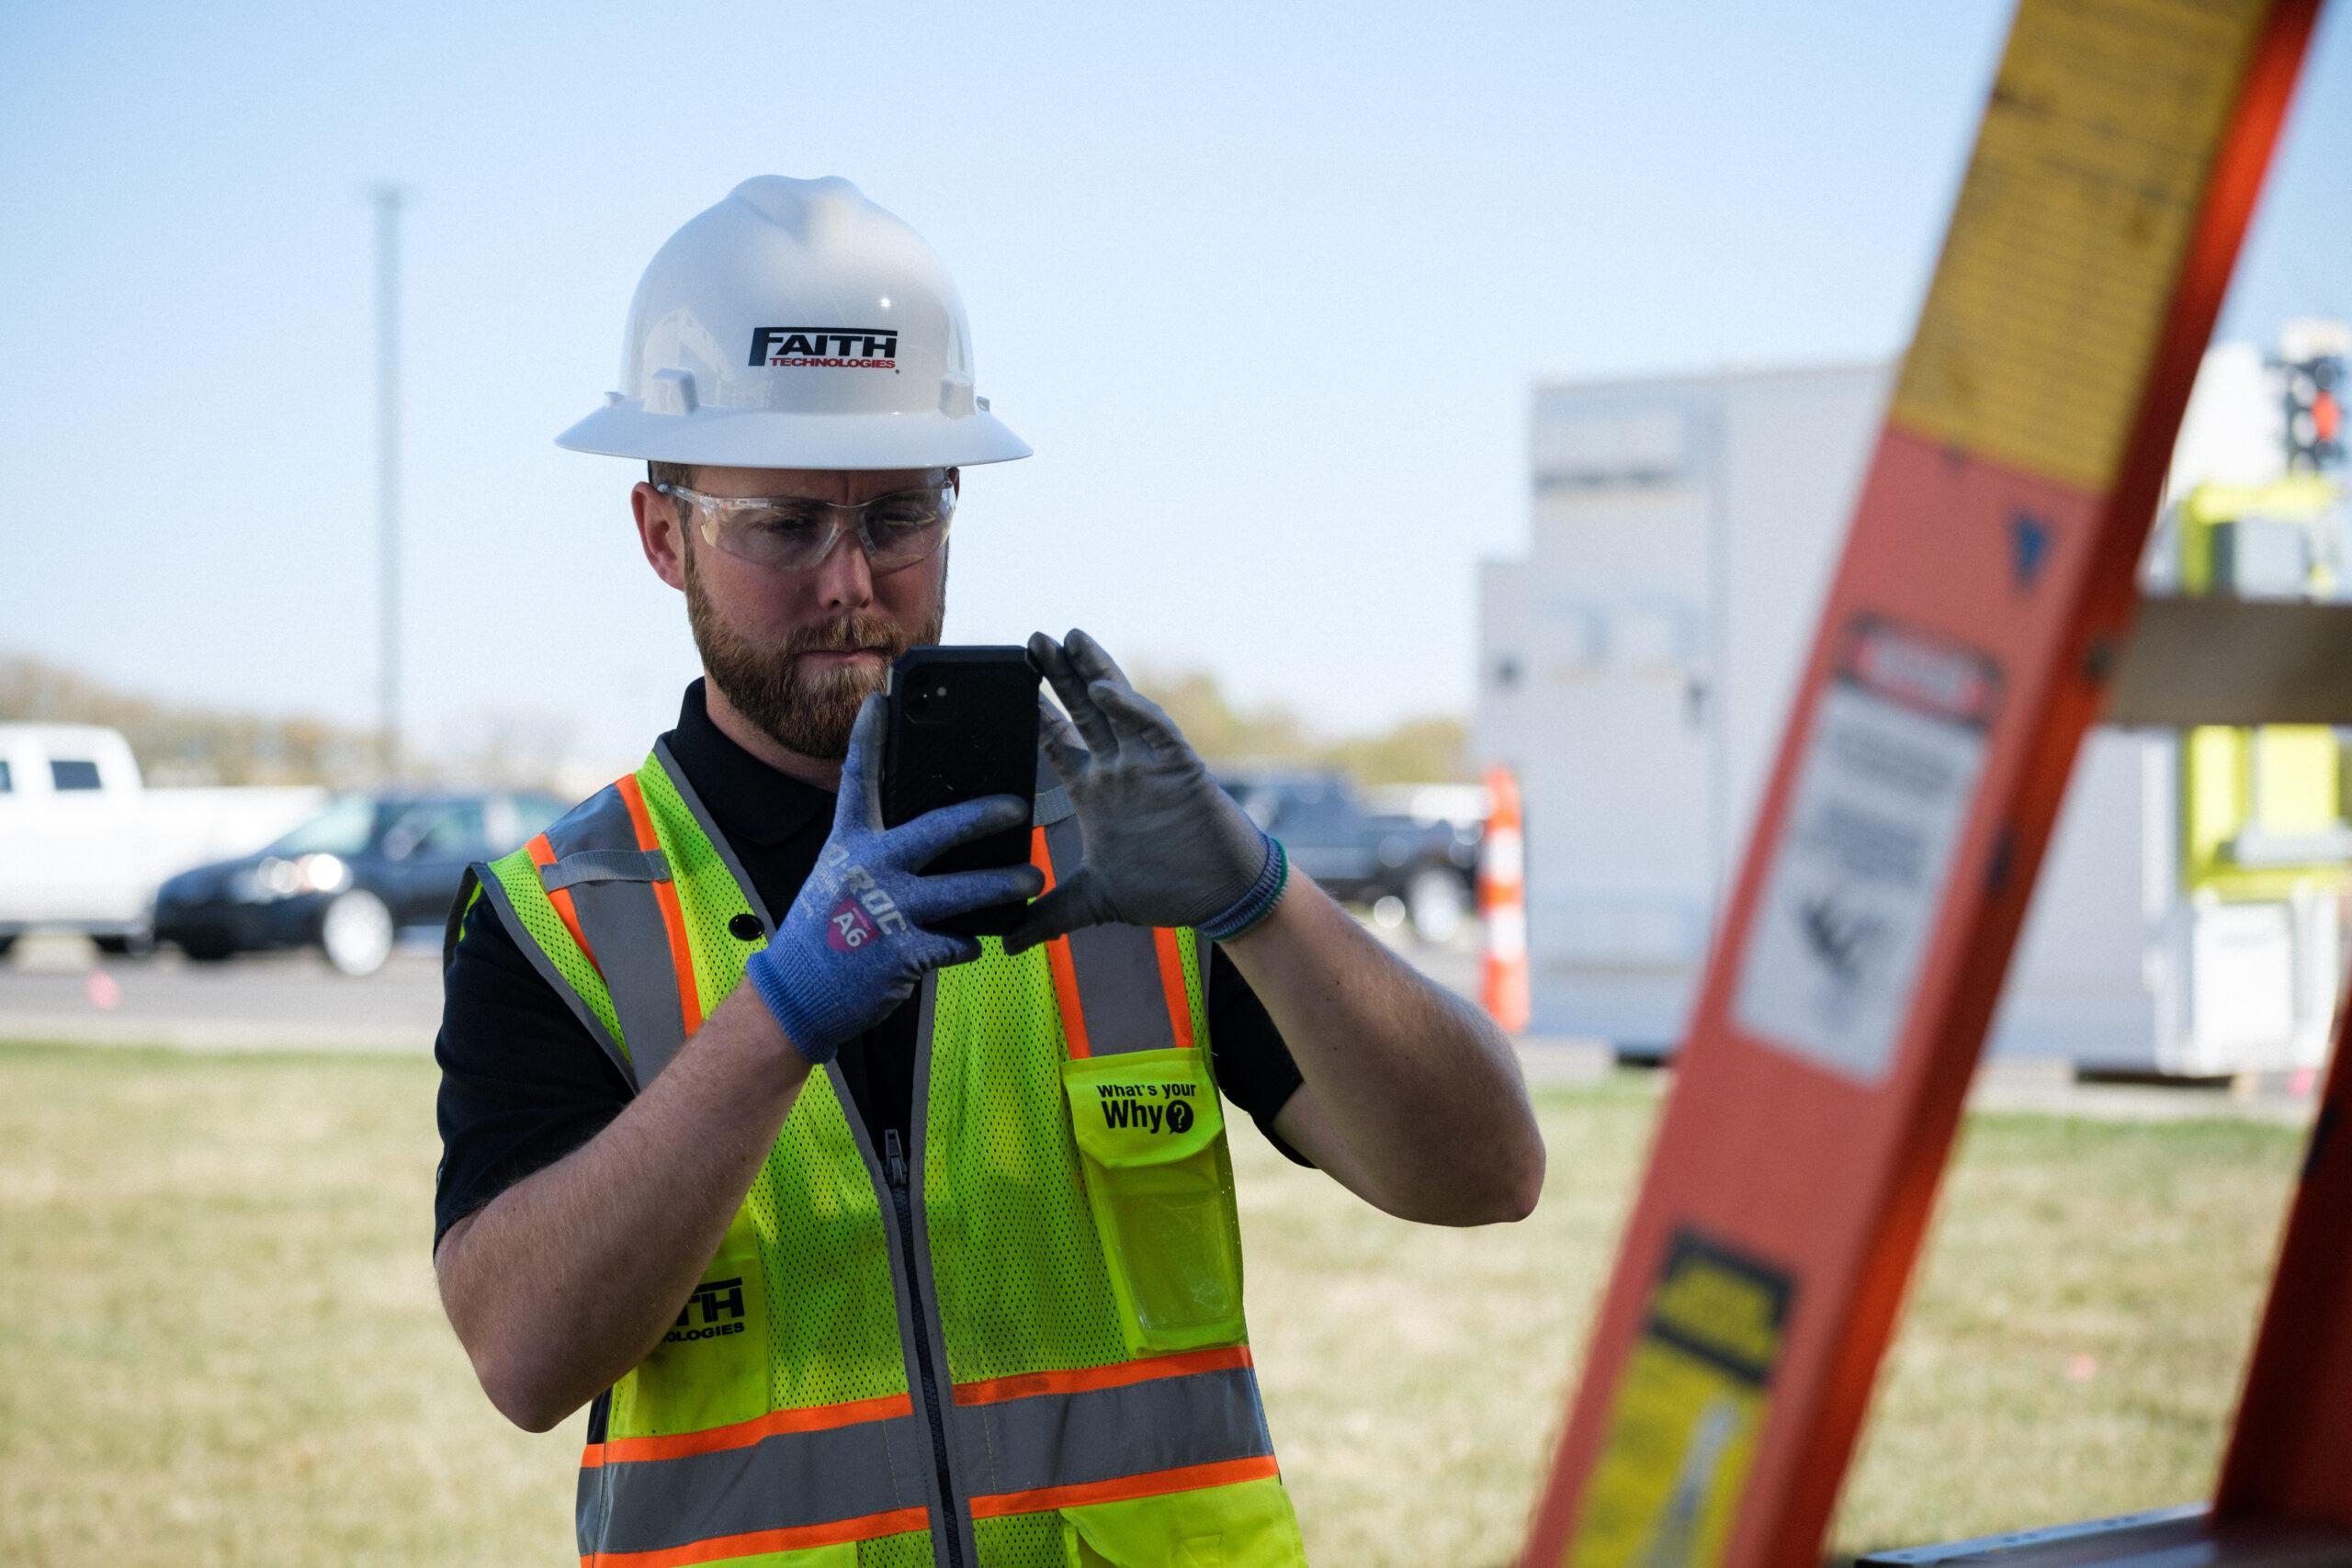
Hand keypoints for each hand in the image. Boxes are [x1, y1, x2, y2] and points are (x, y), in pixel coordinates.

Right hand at [744, 695, 1043, 1062]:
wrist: (797, 992)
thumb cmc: (825, 932)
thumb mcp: (840, 878)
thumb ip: (877, 854)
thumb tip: (933, 836)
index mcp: (849, 844)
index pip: (856, 780)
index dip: (868, 738)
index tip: (881, 700)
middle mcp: (867, 869)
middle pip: (935, 830)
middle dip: (982, 815)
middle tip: (1017, 806)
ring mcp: (885, 910)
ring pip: (960, 891)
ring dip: (1002, 885)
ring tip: (1033, 878)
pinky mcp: (901, 953)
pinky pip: (954, 943)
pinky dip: (969, 943)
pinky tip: (976, 944)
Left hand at [1005, 629, 1281, 954]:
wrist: (1218, 896)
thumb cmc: (1166, 890)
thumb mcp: (1093, 903)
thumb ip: (1049, 916)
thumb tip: (1009, 943)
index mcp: (1095, 790)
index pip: (1056, 741)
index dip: (1035, 711)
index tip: (1007, 682)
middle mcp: (1118, 768)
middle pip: (1082, 710)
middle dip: (1058, 675)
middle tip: (1031, 640)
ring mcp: (1147, 763)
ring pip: (1116, 706)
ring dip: (1093, 671)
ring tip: (1068, 637)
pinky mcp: (1179, 766)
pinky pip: (1154, 728)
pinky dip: (1132, 707)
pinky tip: (1107, 689)